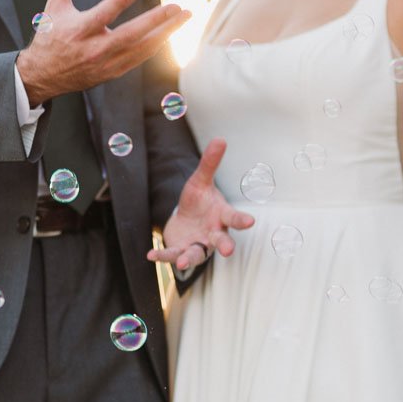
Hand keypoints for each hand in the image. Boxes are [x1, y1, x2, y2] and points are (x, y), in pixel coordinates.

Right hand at [17, 0, 191, 104]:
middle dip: (156, 21)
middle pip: (131, 35)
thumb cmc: (51, 36)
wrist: (44, 75)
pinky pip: (140, 58)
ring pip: (141, 48)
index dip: (118, 2)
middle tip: (178, 7)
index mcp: (79, 29)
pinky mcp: (113, 72)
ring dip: (165, 33)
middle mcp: (95, 48)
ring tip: (184, 17)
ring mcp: (106, 63)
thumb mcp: (54, 5)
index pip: (102, 15)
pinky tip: (170, 32)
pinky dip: (156, 45)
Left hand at [146, 139, 255, 271]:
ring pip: (197, 254)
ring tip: (182, 262)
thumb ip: (210, 163)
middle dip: (225, 245)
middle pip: (221, 240)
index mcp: (221, 216)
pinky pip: (174, 255)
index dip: (242, 220)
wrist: (186, 220)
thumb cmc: (199, 201)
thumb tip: (220, 139)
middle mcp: (214, 234)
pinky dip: (163, 256)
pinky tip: (152, 255)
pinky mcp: (183, 252)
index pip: (234, 217)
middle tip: (229, 250)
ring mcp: (199, 245)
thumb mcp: (200, 181)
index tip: (250, 222)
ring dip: (189, 259)